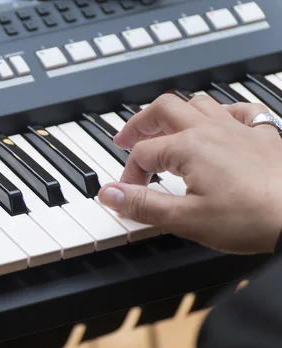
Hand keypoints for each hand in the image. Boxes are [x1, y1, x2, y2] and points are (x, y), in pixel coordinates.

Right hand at [98, 94, 281, 253]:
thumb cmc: (253, 219)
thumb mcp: (186, 219)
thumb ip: (142, 204)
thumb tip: (109, 194)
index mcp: (189, 147)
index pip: (142, 154)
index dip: (129, 175)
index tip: (129, 195)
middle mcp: (211, 129)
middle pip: (163, 110)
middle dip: (139, 124)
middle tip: (125, 140)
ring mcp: (239, 128)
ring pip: (197, 103)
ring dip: (174, 114)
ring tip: (164, 130)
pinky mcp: (263, 135)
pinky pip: (238, 109)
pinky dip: (221, 113)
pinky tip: (218, 123)